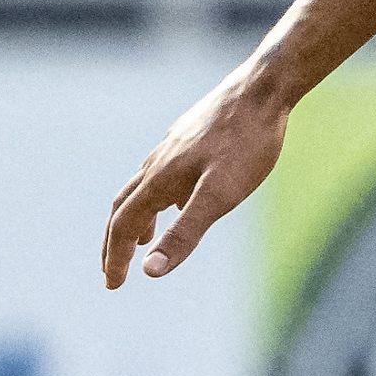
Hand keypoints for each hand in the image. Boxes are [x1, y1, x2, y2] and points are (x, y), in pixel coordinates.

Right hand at [101, 68, 292, 286]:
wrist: (263, 90)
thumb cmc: (246, 144)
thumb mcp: (219, 197)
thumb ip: (184, 234)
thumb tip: (149, 271)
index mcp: (159, 181)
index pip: (123, 227)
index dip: (116, 259)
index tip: (113, 286)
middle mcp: (157, 164)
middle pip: (123, 208)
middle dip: (115, 243)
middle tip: (113, 271)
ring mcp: (171, 149)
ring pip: (142, 189)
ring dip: (135, 219)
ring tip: (141, 242)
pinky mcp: (189, 139)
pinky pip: (162, 175)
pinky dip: (158, 198)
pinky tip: (179, 202)